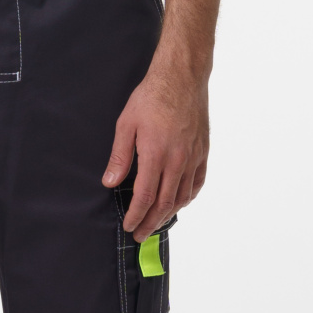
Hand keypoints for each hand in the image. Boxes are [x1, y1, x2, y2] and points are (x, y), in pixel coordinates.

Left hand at [101, 57, 209, 240]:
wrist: (182, 77)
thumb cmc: (151, 97)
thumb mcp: (126, 123)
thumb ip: (119, 156)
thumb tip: (110, 183)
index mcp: (156, 154)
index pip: (146, 196)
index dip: (136, 215)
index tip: (129, 227)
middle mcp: (178, 160)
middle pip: (165, 203)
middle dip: (150, 222)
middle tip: (140, 235)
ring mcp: (193, 157)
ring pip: (182, 196)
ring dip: (168, 214)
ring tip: (155, 223)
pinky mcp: (202, 151)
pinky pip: (197, 183)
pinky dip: (187, 198)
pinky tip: (179, 203)